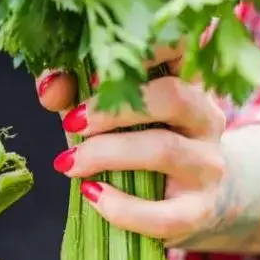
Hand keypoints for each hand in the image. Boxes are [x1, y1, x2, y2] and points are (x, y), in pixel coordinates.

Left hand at [38, 66, 228, 246]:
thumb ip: (78, 91)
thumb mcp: (113, 111)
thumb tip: (50, 90)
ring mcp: (208, 165)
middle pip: (172, 96)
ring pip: (164, 149)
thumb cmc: (144, 142)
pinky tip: (92, 195)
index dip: (144, 47)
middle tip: (72, 123)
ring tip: (69, 163)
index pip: (182, 45)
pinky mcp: (199, 210)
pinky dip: (121, 207)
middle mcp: (207, 118)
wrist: (192, 200)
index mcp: (188, 81)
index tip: (99, 67)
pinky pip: (163, 213)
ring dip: (107, 153)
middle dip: (113, 109)